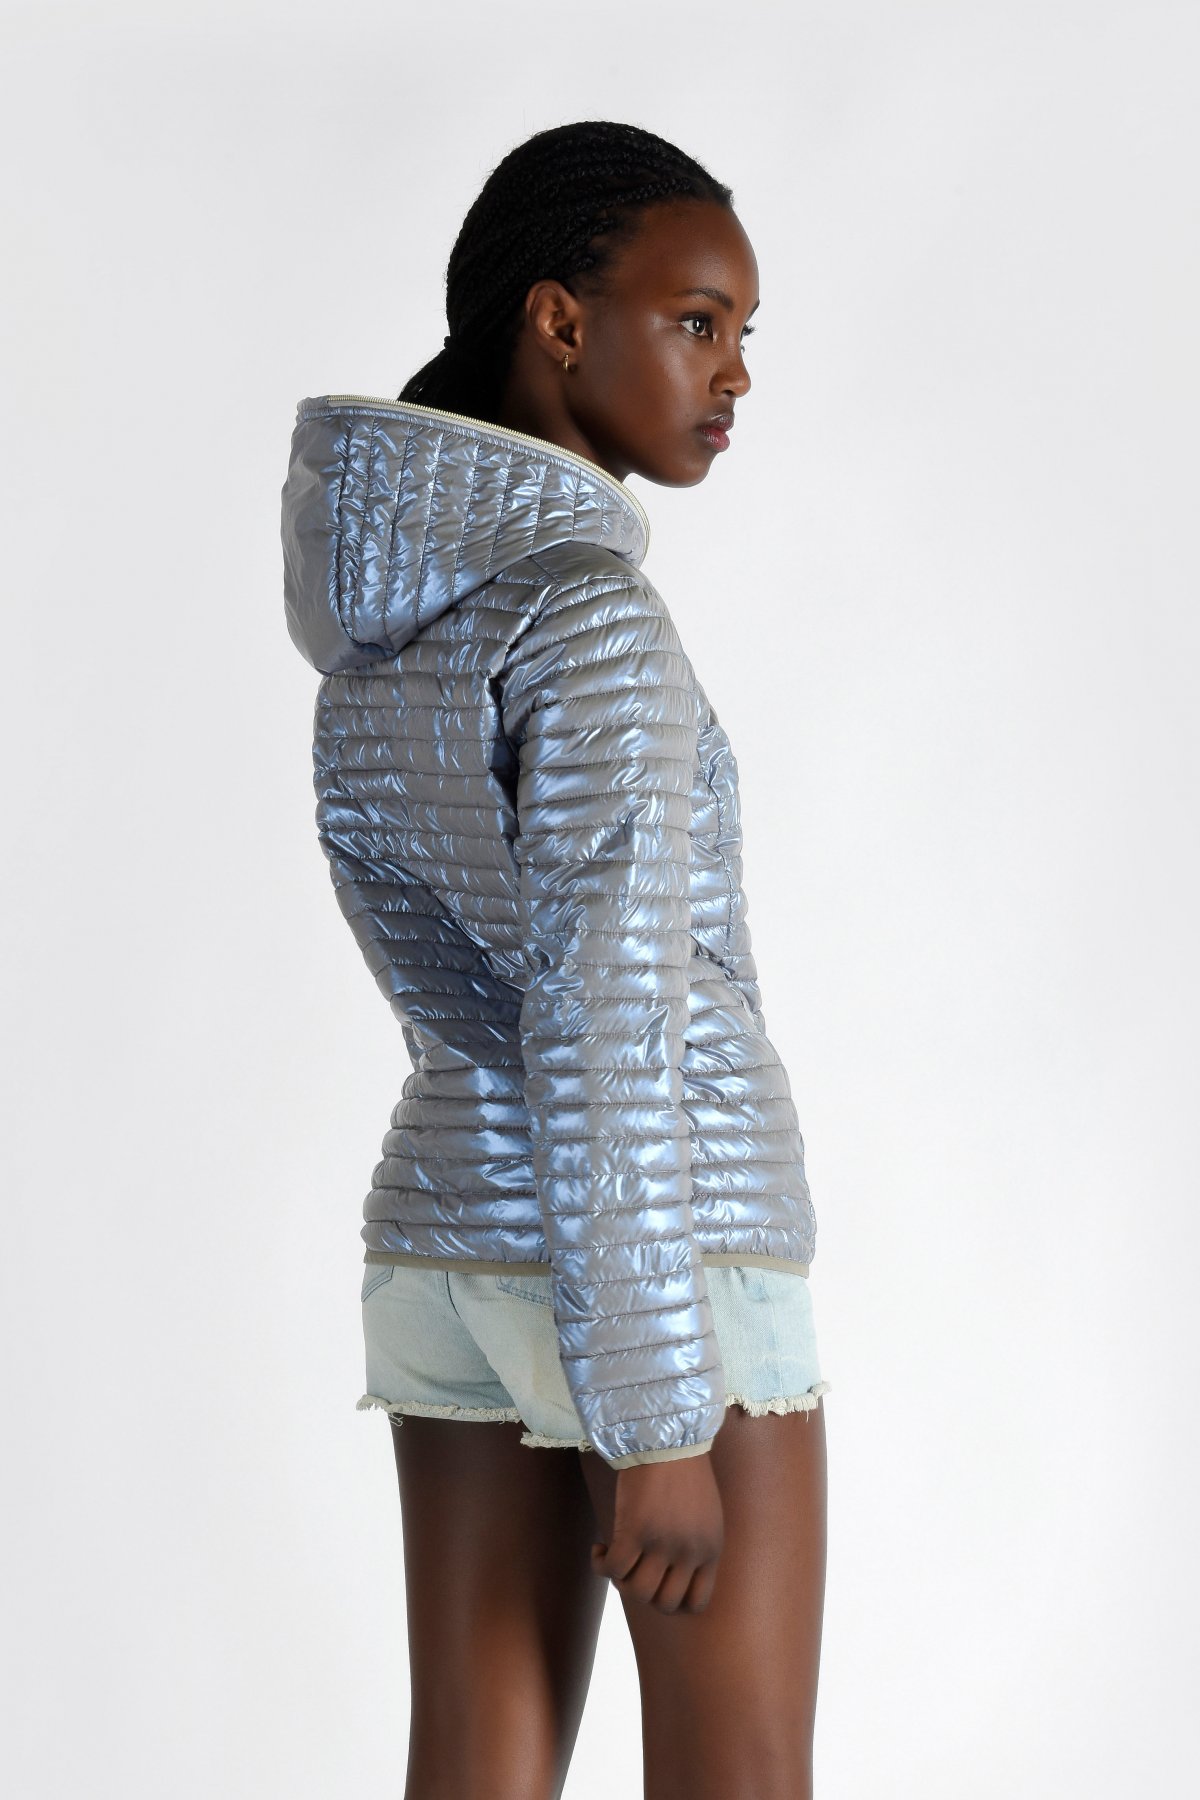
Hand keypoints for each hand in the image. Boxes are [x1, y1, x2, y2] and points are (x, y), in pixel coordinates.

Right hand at [590, 1455, 723, 1613]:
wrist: (666, 1435)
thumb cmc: (683, 1471)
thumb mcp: (705, 1515)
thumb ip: (695, 1547)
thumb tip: (670, 1577)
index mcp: (711, 1550)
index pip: (696, 1602)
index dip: (670, 1600)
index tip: (655, 1581)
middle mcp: (690, 1551)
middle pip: (664, 1603)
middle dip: (644, 1592)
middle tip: (633, 1568)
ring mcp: (663, 1543)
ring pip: (637, 1592)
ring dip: (620, 1581)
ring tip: (616, 1556)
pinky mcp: (635, 1530)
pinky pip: (612, 1569)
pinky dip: (601, 1564)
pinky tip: (599, 1547)